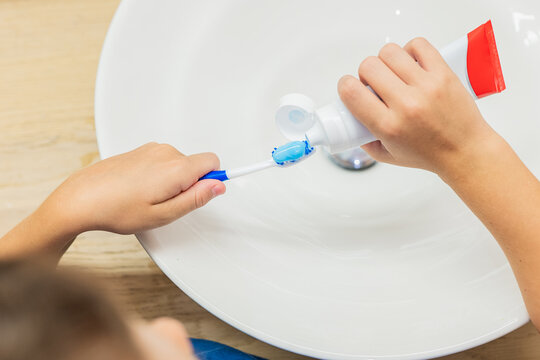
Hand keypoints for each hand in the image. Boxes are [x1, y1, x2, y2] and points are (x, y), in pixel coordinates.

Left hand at [42, 142, 225, 234]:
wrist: (82, 198)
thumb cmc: (116, 209)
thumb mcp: (163, 214)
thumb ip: (196, 199)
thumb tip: (218, 186)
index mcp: (175, 168)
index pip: (213, 162)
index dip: (212, 180)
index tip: (200, 195)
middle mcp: (165, 153)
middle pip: (196, 165)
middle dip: (189, 185)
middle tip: (165, 204)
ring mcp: (151, 150)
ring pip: (179, 164)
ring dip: (172, 181)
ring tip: (149, 198)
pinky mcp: (141, 151)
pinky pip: (163, 161)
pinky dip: (159, 175)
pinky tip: (140, 189)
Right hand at [338, 37, 502, 178]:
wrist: (465, 151)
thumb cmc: (427, 155)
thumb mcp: (387, 156)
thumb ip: (364, 139)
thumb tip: (349, 119)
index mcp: (389, 126)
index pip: (351, 92)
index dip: (345, 86)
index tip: (351, 89)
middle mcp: (406, 104)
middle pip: (369, 66)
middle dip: (366, 74)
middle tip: (375, 85)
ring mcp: (427, 86)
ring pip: (390, 52)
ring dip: (386, 61)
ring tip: (394, 74)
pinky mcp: (444, 73)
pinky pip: (418, 45)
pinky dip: (409, 51)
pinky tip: (411, 65)